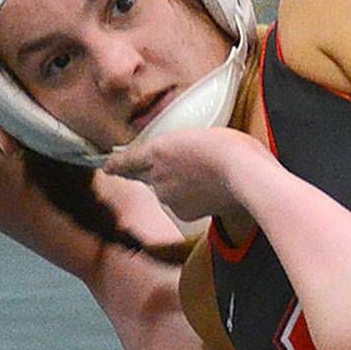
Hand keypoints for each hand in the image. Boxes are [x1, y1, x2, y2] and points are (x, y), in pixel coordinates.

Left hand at [104, 126, 259, 227]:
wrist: (243, 174)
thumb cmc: (229, 147)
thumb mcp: (200, 136)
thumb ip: (183, 149)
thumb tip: (185, 162)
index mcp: (157, 150)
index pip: (128, 160)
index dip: (116, 165)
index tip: (107, 167)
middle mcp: (156, 175)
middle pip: (149, 177)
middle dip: (160, 173)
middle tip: (184, 167)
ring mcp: (168, 196)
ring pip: (168, 192)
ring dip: (180, 187)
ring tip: (207, 177)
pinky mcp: (183, 213)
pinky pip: (183, 206)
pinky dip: (193, 200)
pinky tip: (212, 191)